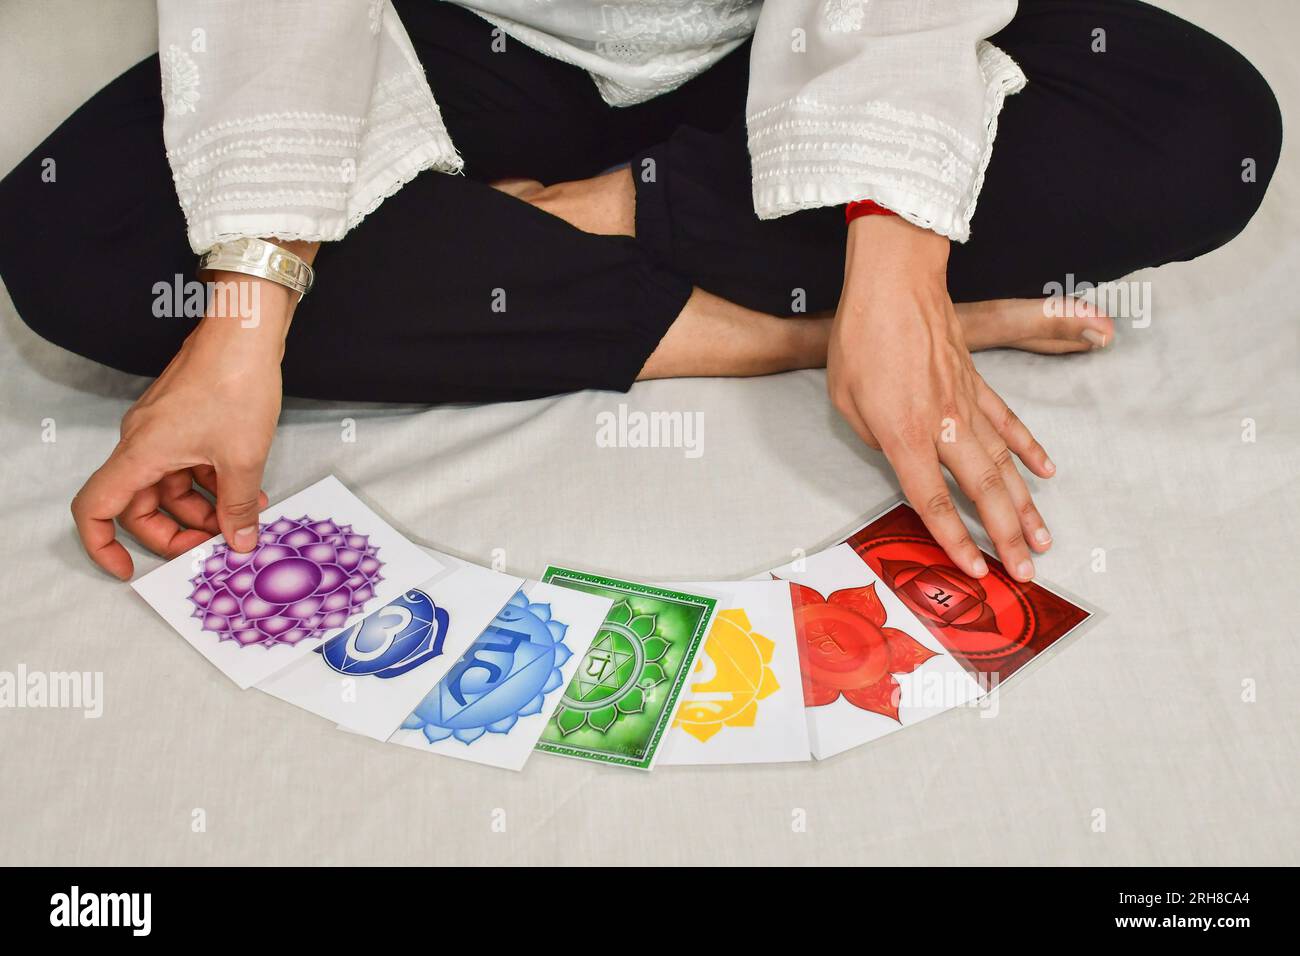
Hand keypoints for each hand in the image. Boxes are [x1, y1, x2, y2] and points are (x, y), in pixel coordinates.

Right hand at [71, 271, 295, 578]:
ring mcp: (162, 430)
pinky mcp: (183, 420)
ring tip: (243, 520)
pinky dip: (210, 483)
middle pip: (138, 505)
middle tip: (214, 546)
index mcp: (140, 454)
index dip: (102, 546)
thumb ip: (238, 506)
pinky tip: (247, 493)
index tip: (129, 570)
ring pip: (168, 486)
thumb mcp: (243, 458)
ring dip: (201, 508)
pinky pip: (186, 464)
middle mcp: (141, 442)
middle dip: (175, 531)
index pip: (96, 508)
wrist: (244, 330)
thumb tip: (238, 542)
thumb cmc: (235, 383)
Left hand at [828, 216, 1053, 581]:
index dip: (955, 540)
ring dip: (1025, 506)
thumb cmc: (861, 338)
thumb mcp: (846, 401)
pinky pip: (1008, 423)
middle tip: (1028, 572)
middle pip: (982, 491)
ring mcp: (967, 403)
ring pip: (1004, 465)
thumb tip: (899, 456)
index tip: (976, 570)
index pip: (933, 500)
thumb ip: (875, 438)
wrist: (893, 281)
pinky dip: (1029, 450)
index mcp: (905, 434)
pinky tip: (1046, 472)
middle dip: (1005, 537)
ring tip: (1043, 540)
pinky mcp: (977, 382)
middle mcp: (945, 425)